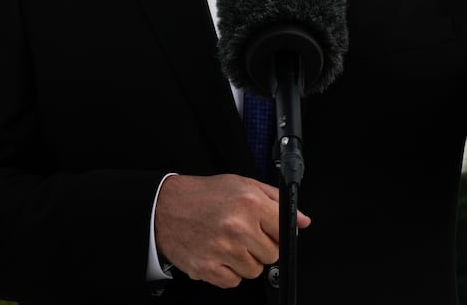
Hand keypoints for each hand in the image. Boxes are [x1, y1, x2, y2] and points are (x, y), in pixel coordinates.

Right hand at [154, 174, 310, 287]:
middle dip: (260, 246)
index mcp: (249, 203)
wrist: (165, 207)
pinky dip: (228, 272)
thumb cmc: (204, 195)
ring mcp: (222, 250)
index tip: (267, 228)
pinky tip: (218, 254)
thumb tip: (302, 220)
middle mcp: (237, 227)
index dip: (276, 230)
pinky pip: (234, 282)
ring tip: (228, 242)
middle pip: (271, 254)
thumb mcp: (243, 185)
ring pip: (254, 270)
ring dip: (244, 260)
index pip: (285, 230)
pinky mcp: (208, 268)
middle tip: (242, 233)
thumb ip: (276, 201)